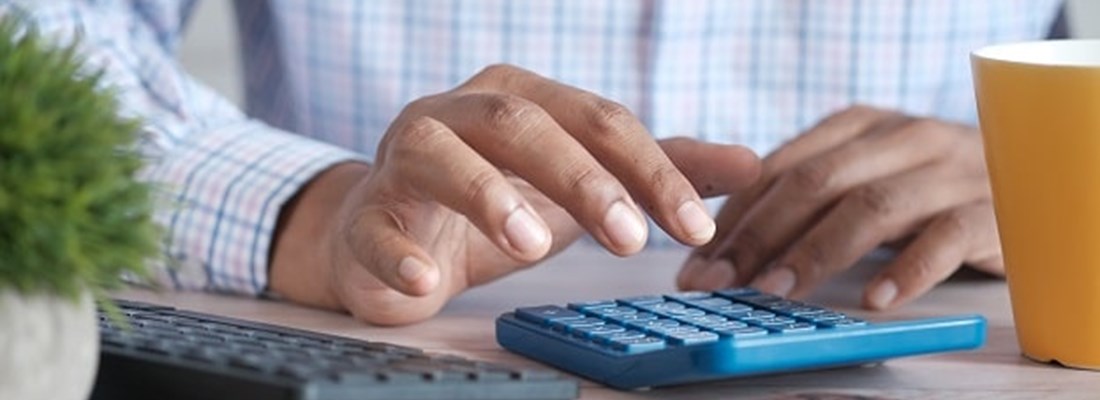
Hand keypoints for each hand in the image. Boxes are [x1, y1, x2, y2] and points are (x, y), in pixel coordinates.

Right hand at [270, 65, 760, 324]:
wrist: (394, 232)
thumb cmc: (496, 200)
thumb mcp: (582, 184)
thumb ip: (658, 171)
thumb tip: (751, 164)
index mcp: (523, 98)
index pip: (598, 120)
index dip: (650, 169)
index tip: (695, 226)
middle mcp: (462, 112)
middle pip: (524, 123)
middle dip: (582, 178)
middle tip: (630, 240)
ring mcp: (406, 157)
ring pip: (442, 154)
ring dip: (488, 195)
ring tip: (532, 244)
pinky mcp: (367, 214)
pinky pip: (375, 227)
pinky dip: (399, 254)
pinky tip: (427, 281)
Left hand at [677, 105, 1001, 309]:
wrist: (1033, 174)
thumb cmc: (925, 187)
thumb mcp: (862, 177)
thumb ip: (804, 197)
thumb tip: (722, 243)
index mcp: (858, 126)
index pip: (781, 167)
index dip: (734, 217)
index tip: (698, 262)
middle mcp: (901, 138)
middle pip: (816, 183)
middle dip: (758, 235)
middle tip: (721, 281)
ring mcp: (947, 170)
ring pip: (872, 206)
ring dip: (817, 252)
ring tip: (777, 292)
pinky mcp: (989, 209)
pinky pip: (946, 238)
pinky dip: (908, 269)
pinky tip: (874, 299)